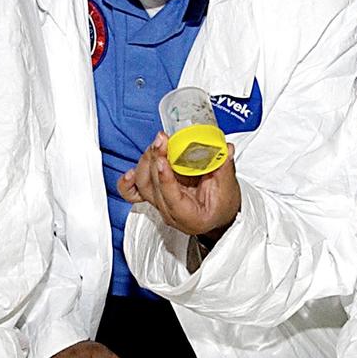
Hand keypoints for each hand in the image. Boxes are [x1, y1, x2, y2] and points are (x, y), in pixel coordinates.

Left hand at [118, 133, 240, 237]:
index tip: (163, 160)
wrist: (216, 215)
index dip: (165, 178)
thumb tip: (225, 149)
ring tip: (158, 143)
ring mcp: (159, 204)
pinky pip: (133, 191)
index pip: (171, 198)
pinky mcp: (154, 195)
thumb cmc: (221, 207)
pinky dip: (128, 182)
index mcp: (189, 217)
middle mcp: (169, 212)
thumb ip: (225, 168)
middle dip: (155, 160)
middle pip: (153, 187)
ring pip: (143, 184)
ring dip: (147, 161)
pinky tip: (130, 172)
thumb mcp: (228, 190)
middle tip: (162, 140)